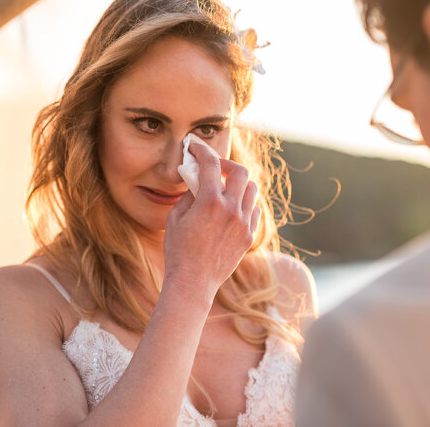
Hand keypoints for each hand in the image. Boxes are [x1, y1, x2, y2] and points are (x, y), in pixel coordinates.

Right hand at [163, 141, 260, 302]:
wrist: (193, 283)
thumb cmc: (178, 250)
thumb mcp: (175, 218)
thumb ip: (189, 195)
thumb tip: (199, 180)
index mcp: (209, 202)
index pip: (211, 163)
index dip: (202, 149)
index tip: (195, 147)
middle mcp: (231, 209)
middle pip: (240, 172)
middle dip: (227, 164)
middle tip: (216, 168)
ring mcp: (243, 223)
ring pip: (252, 190)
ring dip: (239, 184)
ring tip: (225, 189)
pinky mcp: (249, 236)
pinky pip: (254, 210)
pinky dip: (245, 204)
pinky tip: (232, 208)